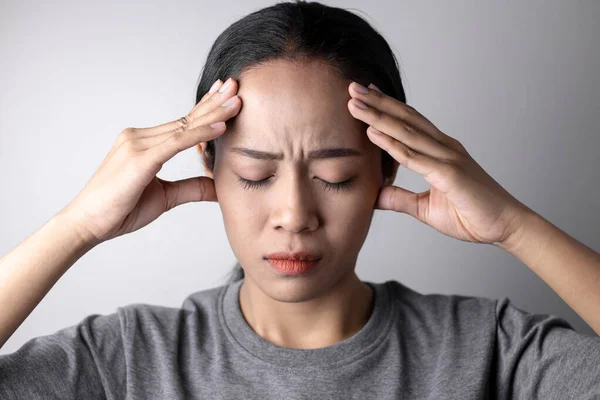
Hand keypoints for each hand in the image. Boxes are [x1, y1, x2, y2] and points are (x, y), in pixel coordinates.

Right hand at [60, 77, 241, 245]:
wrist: (87, 224)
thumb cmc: (120, 210)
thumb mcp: (165, 197)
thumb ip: (191, 188)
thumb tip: (217, 189)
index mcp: (143, 143)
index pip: (182, 123)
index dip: (205, 109)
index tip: (224, 95)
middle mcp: (139, 138)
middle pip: (185, 118)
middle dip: (213, 102)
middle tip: (235, 85)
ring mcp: (138, 145)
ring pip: (184, 127)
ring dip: (213, 113)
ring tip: (236, 100)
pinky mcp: (140, 159)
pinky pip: (176, 143)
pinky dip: (200, 134)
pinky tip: (220, 127)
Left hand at [347, 81, 529, 245]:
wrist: (506, 226)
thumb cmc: (472, 214)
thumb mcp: (426, 208)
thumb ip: (401, 198)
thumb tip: (376, 195)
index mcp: (441, 152)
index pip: (409, 124)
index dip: (386, 108)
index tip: (365, 95)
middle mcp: (444, 148)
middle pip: (405, 119)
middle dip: (377, 103)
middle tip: (353, 87)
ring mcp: (448, 158)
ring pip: (406, 132)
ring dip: (378, 115)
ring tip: (355, 102)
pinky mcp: (449, 174)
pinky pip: (414, 157)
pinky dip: (392, 143)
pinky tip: (372, 132)